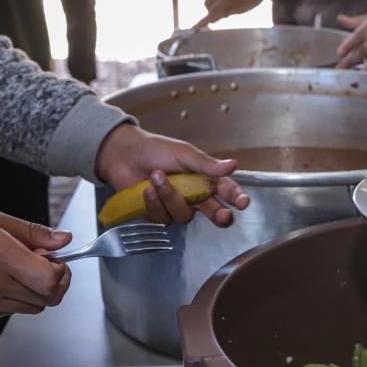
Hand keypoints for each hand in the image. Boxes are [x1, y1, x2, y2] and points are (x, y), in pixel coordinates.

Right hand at [0, 208, 71, 321]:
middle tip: (41, 266)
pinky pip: (6, 313)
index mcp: (1, 256)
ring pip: (30, 308)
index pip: (52, 280)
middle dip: (52, 283)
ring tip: (14, 272)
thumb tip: (63, 240)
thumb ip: (33, 232)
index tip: (58, 263)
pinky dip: (10, 300)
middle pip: (47, 298)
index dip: (63, 273)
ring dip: (32, 292)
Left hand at [95, 124, 249, 225]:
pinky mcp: (158, 214)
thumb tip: (233, 164)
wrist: (122, 154)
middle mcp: (194, 195)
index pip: (226, 190)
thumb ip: (207, 164)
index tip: (243, 202)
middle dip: (220, 215)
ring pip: (184, 215)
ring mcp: (176, 205)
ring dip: (170, 196)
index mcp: (204, 177)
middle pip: (213, 212)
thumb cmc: (154, 149)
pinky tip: (146, 189)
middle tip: (222, 215)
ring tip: (156, 177)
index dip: (237, 197)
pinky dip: (153, 203)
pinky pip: (162, 218)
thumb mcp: (183, 153)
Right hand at [193, 0, 270, 29]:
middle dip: (212, 11)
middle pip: (207, 4)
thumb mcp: (242, 9)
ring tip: (230, 2)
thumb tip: (213, 18)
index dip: (203, 22)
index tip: (194, 29)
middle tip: (223, 13)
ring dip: (215, 2)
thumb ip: (226, 13)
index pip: (211, 12)